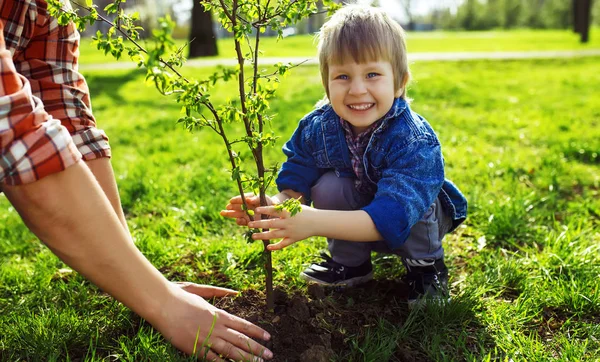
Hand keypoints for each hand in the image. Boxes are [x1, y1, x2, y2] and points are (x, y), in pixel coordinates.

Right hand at [156, 283, 271, 360]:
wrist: (163, 303)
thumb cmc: (180, 296)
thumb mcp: (201, 292)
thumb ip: (219, 293)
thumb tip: (234, 292)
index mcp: (218, 313)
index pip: (243, 324)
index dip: (256, 331)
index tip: (267, 337)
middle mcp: (216, 326)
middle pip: (241, 339)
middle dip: (256, 348)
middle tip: (269, 355)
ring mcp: (206, 337)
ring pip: (230, 350)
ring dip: (245, 358)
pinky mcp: (194, 347)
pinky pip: (212, 359)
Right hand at [220, 193, 274, 225]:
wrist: (275, 213)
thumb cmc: (269, 203)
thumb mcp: (264, 199)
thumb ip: (256, 198)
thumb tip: (248, 199)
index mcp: (250, 199)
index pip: (241, 198)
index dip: (236, 200)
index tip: (232, 201)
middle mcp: (247, 206)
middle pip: (237, 206)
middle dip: (231, 207)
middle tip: (226, 207)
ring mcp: (247, 214)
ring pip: (237, 214)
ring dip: (231, 214)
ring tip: (223, 213)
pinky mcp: (249, 222)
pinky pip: (243, 222)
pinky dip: (240, 221)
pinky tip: (238, 220)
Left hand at [247, 205, 317, 250]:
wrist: (317, 222)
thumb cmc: (305, 212)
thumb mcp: (295, 207)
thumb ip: (283, 207)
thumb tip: (269, 206)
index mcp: (288, 213)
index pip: (274, 210)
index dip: (265, 209)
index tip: (255, 209)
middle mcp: (288, 222)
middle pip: (271, 224)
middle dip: (259, 224)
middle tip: (249, 224)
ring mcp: (290, 232)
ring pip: (274, 235)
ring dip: (263, 236)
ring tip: (253, 236)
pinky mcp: (293, 239)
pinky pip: (283, 244)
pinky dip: (275, 247)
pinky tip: (267, 247)